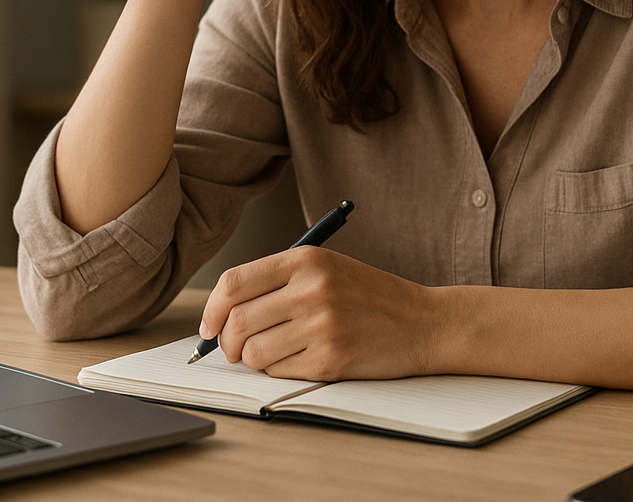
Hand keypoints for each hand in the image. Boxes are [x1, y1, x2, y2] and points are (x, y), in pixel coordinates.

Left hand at [198, 247, 443, 380]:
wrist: (423, 322)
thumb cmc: (370, 296)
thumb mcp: (326, 269)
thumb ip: (277, 283)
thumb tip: (221, 314)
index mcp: (305, 260)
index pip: (233, 283)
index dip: (212, 309)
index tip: (208, 326)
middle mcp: (311, 289)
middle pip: (237, 322)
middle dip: (226, 342)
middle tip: (234, 349)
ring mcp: (322, 325)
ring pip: (253, 352)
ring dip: (252, 360)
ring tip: (272, 353)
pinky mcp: (331, 359)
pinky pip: (279, 372)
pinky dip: (279, 371)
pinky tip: (300, 359)